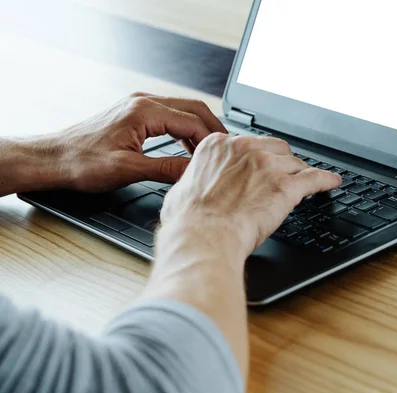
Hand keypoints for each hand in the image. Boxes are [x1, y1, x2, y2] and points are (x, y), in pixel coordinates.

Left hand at [48, 92, 225, 191]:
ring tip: (211, 152)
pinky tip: (188, 147)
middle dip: (213, 128)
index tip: (223, 158)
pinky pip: (170, 115)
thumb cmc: (82, 162)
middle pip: (193, 108)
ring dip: (199, 129)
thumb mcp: (129, 169)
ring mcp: (138, 105)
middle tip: (227, 150)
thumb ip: (167, 168)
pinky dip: (184, 129)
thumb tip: (196, 171)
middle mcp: (143, 101)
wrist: (53, 158)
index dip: (211, 141)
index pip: (192, 121)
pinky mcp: (134, 113)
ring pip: (183, 110)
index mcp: (144, 111)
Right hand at [158, 133, 342, 261]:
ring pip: (295, 164)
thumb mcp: (184, 188)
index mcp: (219, 146)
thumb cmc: (189, 220)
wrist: (203, 237)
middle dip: (282, 162)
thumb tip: (195, 188)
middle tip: (284, 176)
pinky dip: (326, 180)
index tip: (262, 165)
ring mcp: (268, 166)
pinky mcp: (286, 186)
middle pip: (277, 149)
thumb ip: (198, 179)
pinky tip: (332, 182)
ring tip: (306, 182)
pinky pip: (314, 178)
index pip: (249, 144)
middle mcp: (245, 149)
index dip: (258, 157)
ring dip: (299, 174)